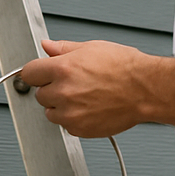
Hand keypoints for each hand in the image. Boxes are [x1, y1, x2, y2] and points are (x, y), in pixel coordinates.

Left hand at [18, 39, 153, 137]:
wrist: (145, 90)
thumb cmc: (125, 68)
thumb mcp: (91, 48)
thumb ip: (63, 49)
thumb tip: (47, 46)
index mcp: (62, 68)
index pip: (29, 73)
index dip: (37, 72)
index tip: (40, 74)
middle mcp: (63, 92)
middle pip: (39, 94)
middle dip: (52, 89)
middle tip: (72, 84)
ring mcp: (70, 113)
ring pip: (51, 112)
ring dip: (61, 106)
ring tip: (83, 96)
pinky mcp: (79, 129)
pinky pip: (66, 126)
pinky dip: (74, 119)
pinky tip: (90, 108)